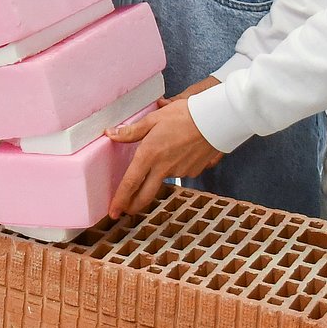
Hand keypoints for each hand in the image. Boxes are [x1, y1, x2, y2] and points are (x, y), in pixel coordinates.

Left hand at [105, 79, 224, 217]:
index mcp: (149, 155)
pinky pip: (178, 172)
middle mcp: (163, 167)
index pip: (130, 183)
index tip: (113, 212)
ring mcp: (180, 171)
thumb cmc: (184, 115)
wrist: (216, 120)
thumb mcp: (153, 118)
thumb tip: (111, 134)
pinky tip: (176, 154)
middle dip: (134, 206)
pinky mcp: (193, 171)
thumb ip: (131, 131)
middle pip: (146, 195)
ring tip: (157, 161)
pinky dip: (173, 167)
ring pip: (162, 181)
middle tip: (126, 210)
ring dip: (155, 179)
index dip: (120, 200)